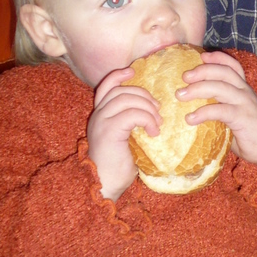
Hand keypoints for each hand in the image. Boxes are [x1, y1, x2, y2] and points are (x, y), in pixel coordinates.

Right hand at [88, 68, 160, 200]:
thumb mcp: (125, 140)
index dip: (119, 76)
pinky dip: (147, 120)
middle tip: (158, 111)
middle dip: (144, 95)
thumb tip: (155, 114)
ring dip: (148, 109)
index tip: (134, 72)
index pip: (106, 86)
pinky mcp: (109, 131)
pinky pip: (132, 114)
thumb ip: (131, 123)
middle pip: (121, 90)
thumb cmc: (117, 167)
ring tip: (157, 124)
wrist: (103, 185)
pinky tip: (153, 132)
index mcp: (100, 115)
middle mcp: (98, 115)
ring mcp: (102, 122)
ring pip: (128, 99)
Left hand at [178, 51, 256, 186]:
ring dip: (198, 88)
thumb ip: (218, 108)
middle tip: (184, 77)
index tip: (201, 56)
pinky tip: (190, 119)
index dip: (218, 58)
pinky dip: (204, 112)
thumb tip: (189, 108)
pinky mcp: (244, 118)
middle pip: (224, 72)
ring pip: (221, 87)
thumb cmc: (248, 135)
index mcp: (243, 89)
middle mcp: (245, 91)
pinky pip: (221, 110)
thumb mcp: (232, 116)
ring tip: (181, 95)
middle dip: (202, 70)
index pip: (233, 66)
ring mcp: (246, 103)